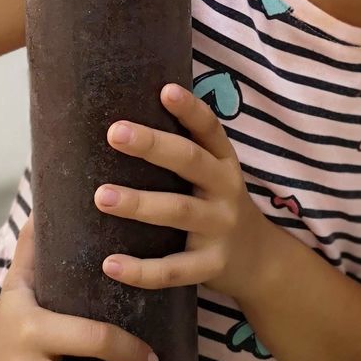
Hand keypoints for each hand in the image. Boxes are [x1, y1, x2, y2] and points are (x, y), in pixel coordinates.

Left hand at [95, 82, 273, 303]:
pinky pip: (174, 270)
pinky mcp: (211, 266)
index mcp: (223, 162)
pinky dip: (141, 270)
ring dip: (140, 204)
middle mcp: (225, 189)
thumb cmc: (217, 206)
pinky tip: (110, 264)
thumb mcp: (213, 175)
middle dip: (153, 146)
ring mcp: (220, 228)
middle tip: (115, 133)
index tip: (165, 90)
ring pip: (179, 211)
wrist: (259, 261)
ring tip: (102, 196)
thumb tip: (121, 125)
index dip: (190, 109)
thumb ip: (182, 154)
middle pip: (191, 162)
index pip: (209, 129)